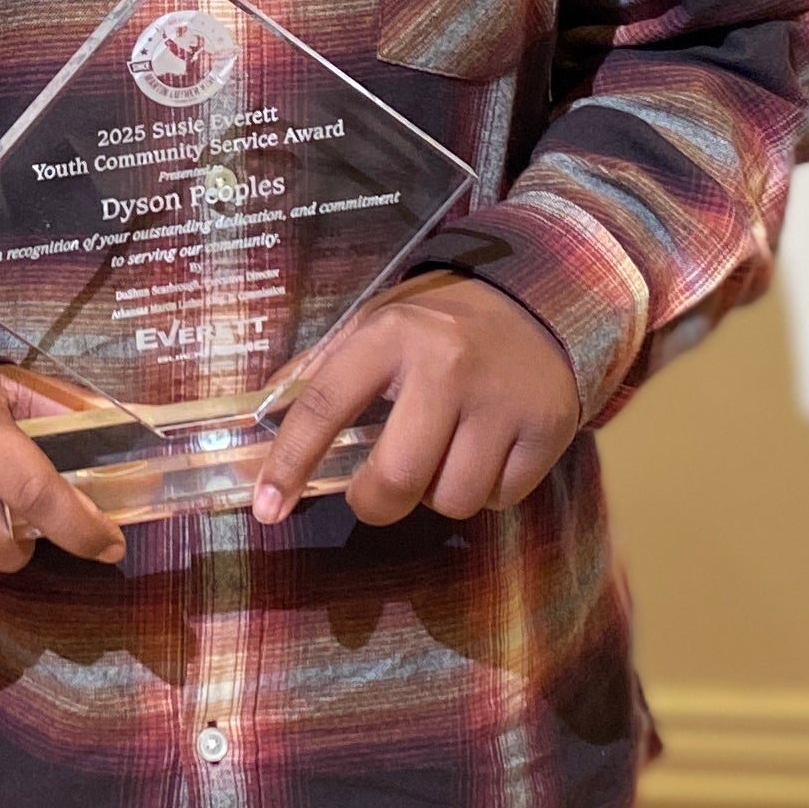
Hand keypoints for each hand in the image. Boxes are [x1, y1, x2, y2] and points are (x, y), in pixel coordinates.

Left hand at [249, 275, 579, 530]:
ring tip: (442, 455)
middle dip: (374, 503)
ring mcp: (502, 400)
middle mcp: (448, 365)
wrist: (540, 300)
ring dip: (437, 495)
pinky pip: (500, 500)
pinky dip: (486, 491)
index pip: (325, 405)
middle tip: (374, 492)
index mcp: (391, 334)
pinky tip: (486, 452)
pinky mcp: (548, 428)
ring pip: (451, 500)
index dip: (290, 461)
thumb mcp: (376, 322)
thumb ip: (320, 368)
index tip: (268, 507)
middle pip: (396, 478)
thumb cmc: (440, 322)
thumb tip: (260, 416)